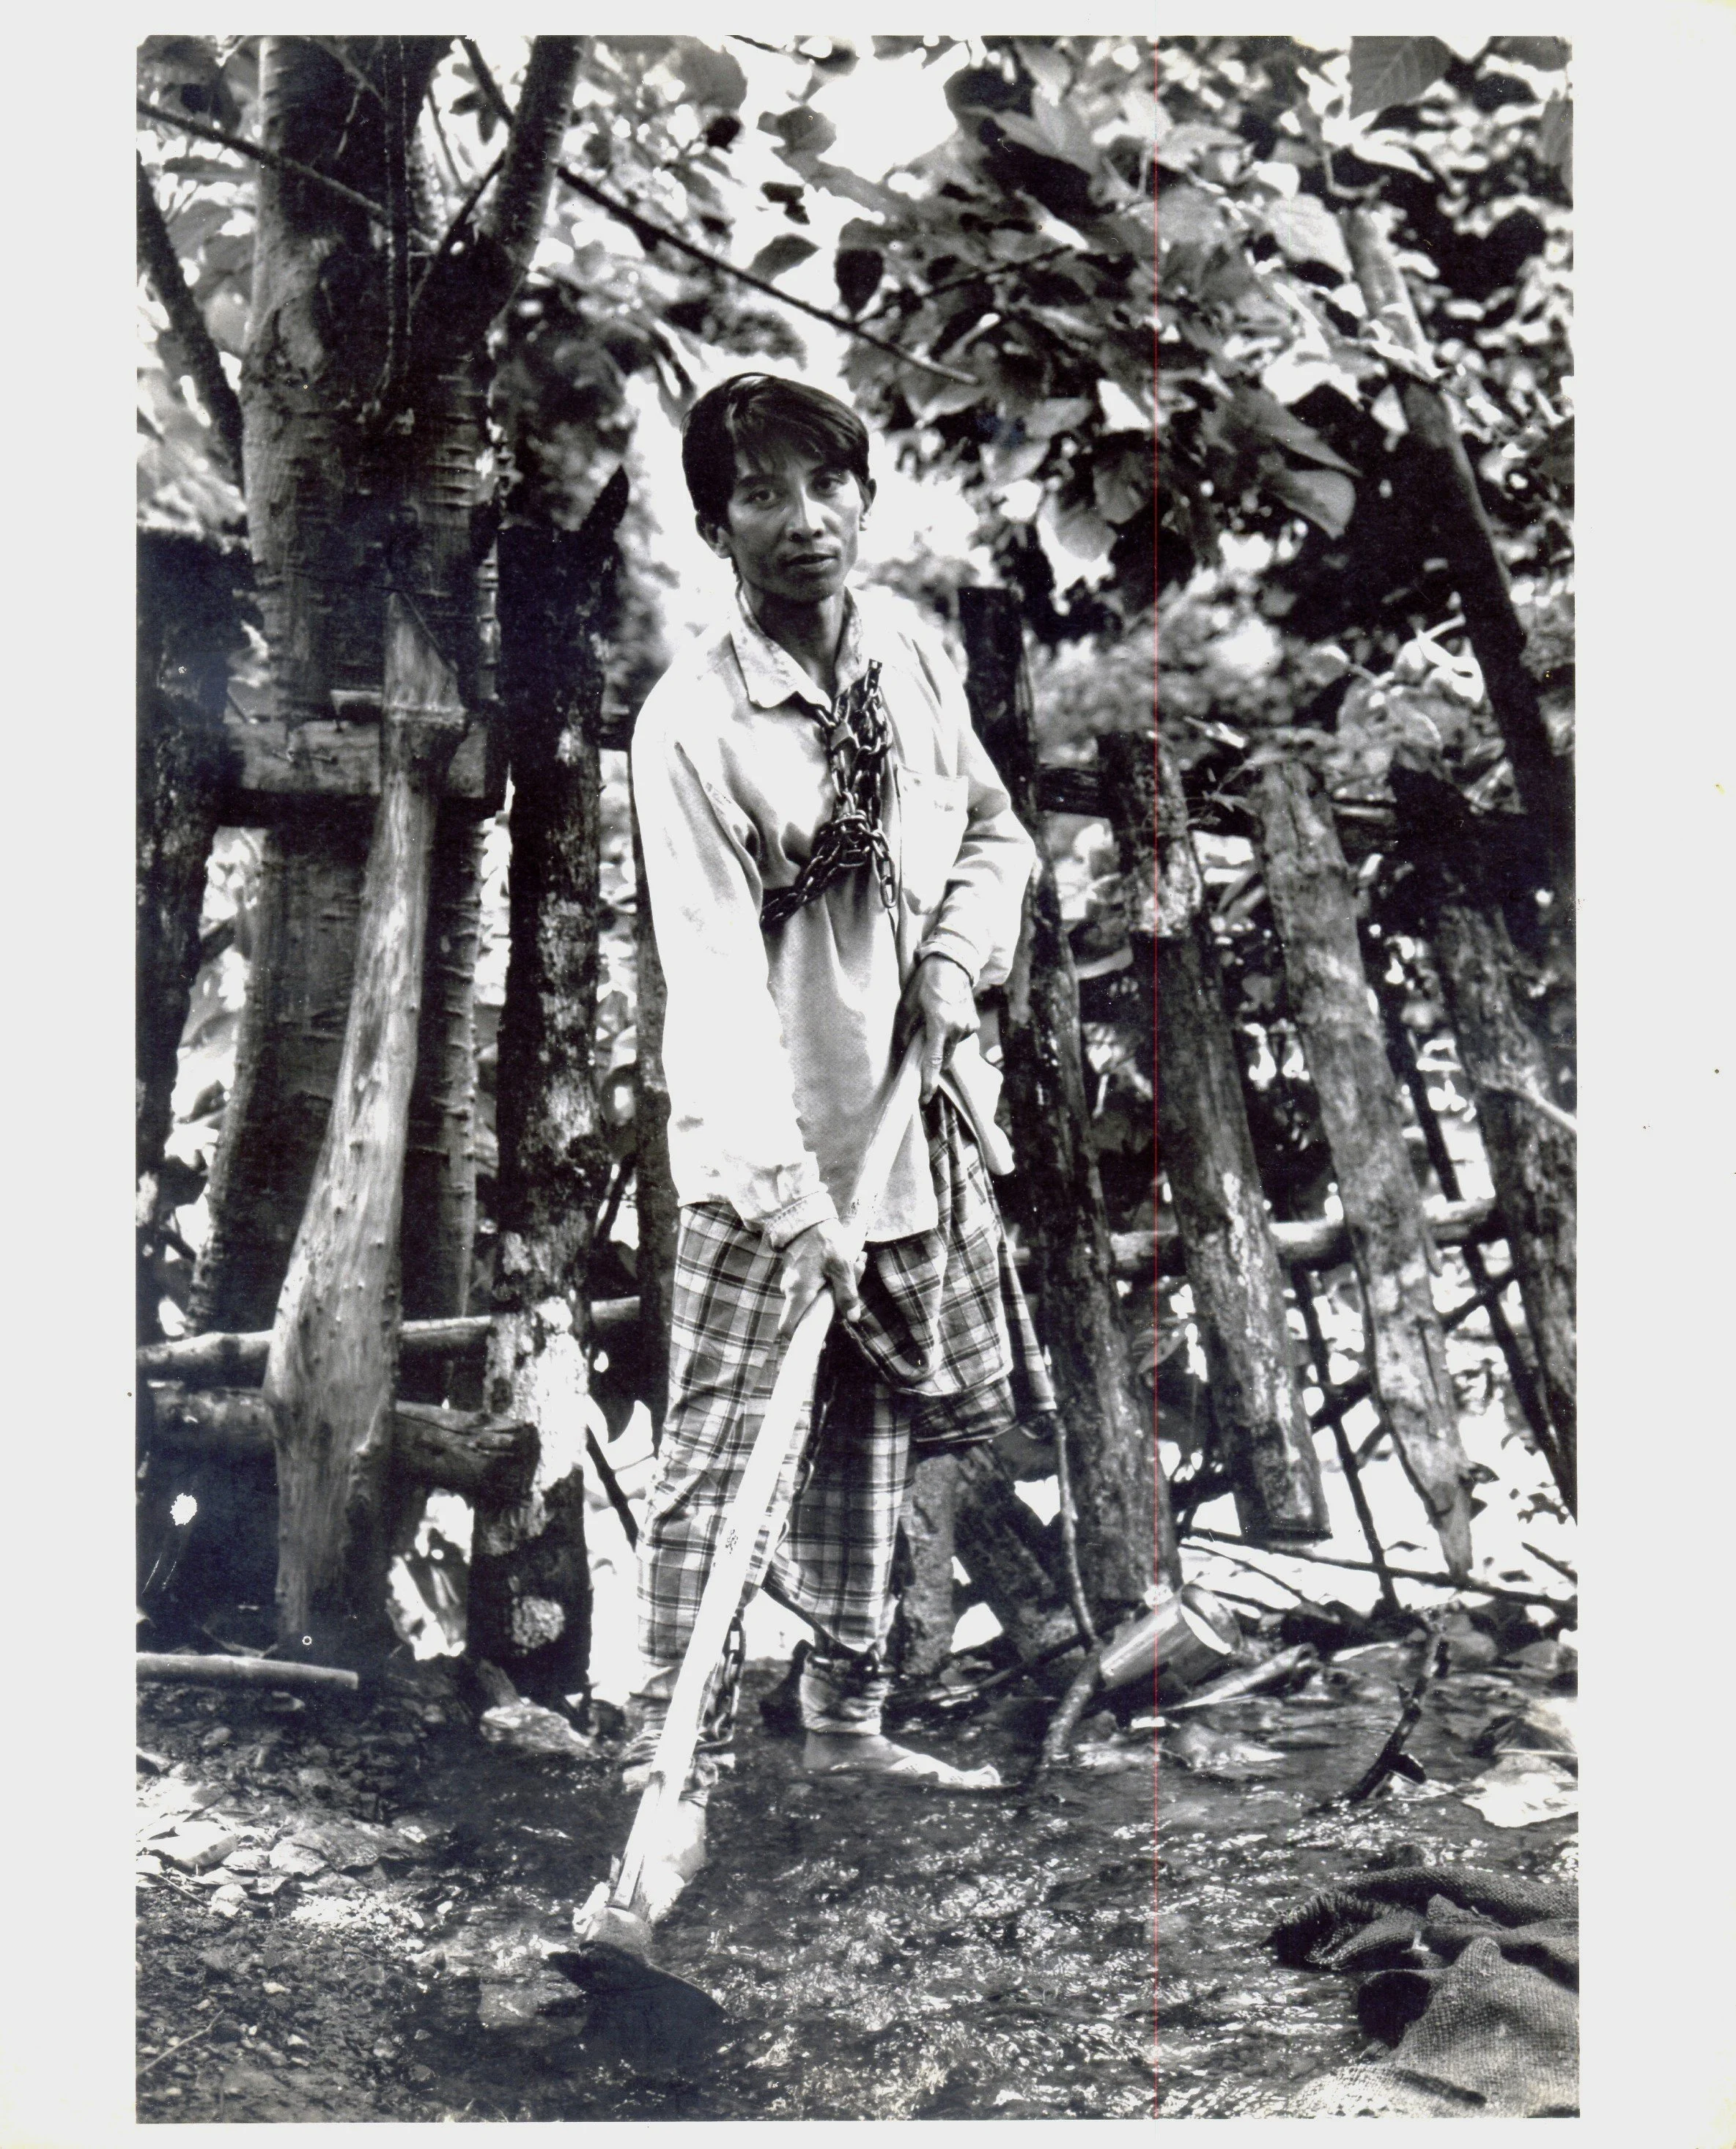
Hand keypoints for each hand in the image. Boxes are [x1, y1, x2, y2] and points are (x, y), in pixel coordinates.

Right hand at [777, 1218, 862, 1339]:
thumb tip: (851, 1318)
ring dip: (838, 1286)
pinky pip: (813, 1283)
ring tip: (858, 1263)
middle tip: (856, 1282)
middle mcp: (791, 1290)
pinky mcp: (797, 1271)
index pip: (789, 1327)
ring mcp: (792, 1280)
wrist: (805, 1215)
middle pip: (809, 1311)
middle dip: (836, 1304)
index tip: (820, 1341)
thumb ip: (846, 1294)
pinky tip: (850, 1259)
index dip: (803, 1338)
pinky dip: (831, 1277)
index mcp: (799, 1293)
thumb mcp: (841, 1267)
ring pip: (815, 1295)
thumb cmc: (823, 1241)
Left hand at [897, 953, 977, 1104]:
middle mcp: (958, 1028)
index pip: (933, 1061)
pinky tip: (943, 1018)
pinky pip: (958, 1038)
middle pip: (943, 1058)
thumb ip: (905, 1031)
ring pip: (951, 1048)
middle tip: (919, 1050)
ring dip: (940, 1045)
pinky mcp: (974, 1023)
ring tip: (932, 1024)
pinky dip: (949, 1035)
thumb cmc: (926, 981)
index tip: (923, 1098)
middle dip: (932, 1060)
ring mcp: (969, 1026)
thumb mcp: (908, 1004)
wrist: (953, 962)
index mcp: (940, 1024)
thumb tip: (904, 1051)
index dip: (927, 1082)